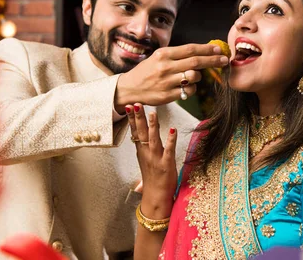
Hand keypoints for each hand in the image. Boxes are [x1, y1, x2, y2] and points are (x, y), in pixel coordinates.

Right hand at [115, 44, 228, 109]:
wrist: (129, 88)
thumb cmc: (147, 71)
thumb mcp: (159, 57)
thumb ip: (178, 55)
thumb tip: (202, 51)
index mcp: (163, 54)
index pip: (190, 49)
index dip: (207, 49)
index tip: (219, 49)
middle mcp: (165, 67)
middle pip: (196, 62)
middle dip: (213, 60)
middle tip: (224, 60)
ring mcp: (166, 82)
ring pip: (194, 77)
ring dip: (199, 76)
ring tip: (193, 75)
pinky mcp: (168, 96)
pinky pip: (189, 91)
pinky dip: (191, 88)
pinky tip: (185, 86)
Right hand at [127, 103, 176, 218]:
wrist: (156, 197)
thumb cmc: (152, 179)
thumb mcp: (145, 161)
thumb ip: (144, 148)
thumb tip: (142, 138)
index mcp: (141, 152)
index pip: (135, 132)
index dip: (132, 119)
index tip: (128, 107)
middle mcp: (147, 153)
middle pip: (141, 133)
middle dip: (138, 118)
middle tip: (135, 104)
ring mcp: (156, 159)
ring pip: (153, 139)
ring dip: (153, 126)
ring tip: (152, 113)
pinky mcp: (166, 164)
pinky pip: (169, 150)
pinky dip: (171, 140)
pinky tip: (173, 129)